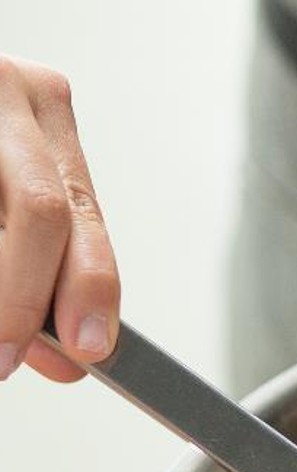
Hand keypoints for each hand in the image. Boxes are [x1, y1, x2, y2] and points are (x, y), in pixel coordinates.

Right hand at [0, 54, 118, 381]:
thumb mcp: (7, 196)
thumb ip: (38, 268)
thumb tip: (66, 357)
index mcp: (44, 108)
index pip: (80, 211)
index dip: (89, 287)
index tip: (88, 347)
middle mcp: (6, 88)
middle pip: (40, 210)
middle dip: (24, 300)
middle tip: (7, 359)